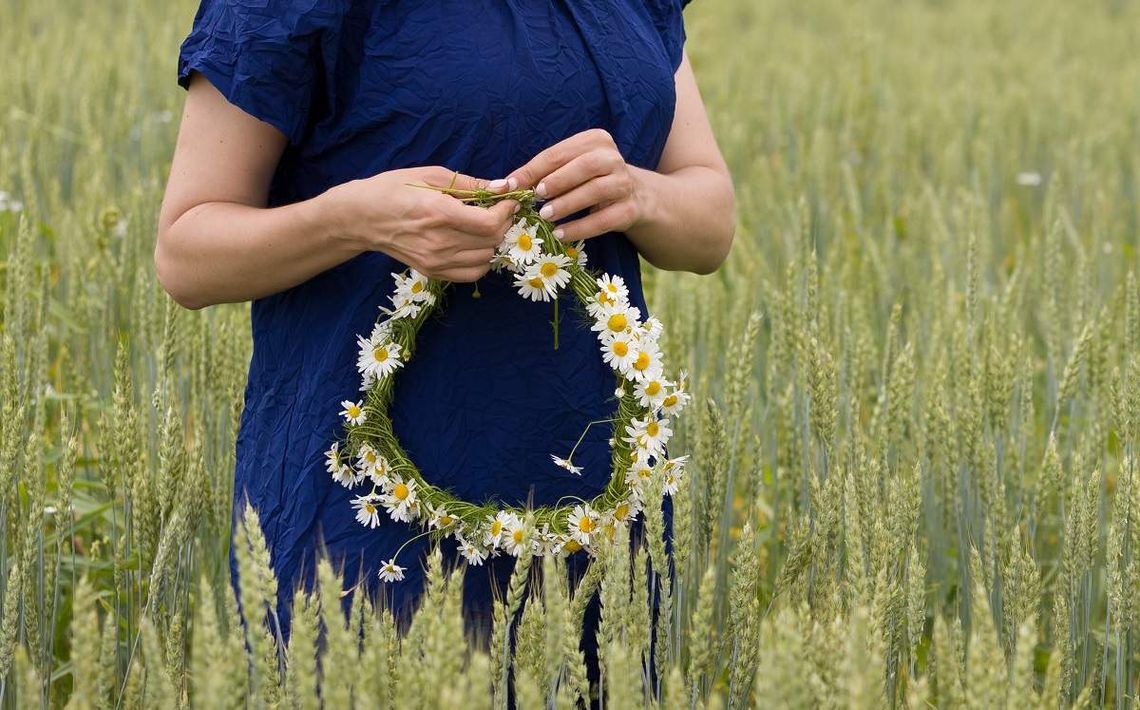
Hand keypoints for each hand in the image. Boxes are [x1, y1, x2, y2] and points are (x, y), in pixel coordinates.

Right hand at [326, 166, 515, 281]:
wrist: (361, 217)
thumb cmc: (393, 189)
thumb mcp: (431, 175)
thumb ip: (470, 184)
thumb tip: (503, 187)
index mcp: (438, 213)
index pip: (489, 223)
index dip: (506, 212)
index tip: (507, 201)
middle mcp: (439, 242)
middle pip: (491, 241)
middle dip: (503, 224)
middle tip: (499, 211)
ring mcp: (435, 261)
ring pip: (486, 259)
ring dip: (493, 242)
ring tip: (485, 226)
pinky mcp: (432, 272)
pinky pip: (471, 274)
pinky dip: (481, 260)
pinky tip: (474, 244)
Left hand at [505, 129, 643, 241]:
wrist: (635, 197)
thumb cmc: (590, 180)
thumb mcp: (568, 170)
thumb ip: (541, 173)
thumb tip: (503, 186)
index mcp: (595, 140)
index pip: (559, 153)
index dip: (533, 169)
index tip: (510, 185)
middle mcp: (613, 158)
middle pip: (584, 166)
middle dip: (556, 181)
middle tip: (535, 196)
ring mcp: (624, 183)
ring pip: (595, 191)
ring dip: (567, 204)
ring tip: (545, 216)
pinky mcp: (629, 210)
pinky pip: (603, 219)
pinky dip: (580, 228)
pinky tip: (560, 234)